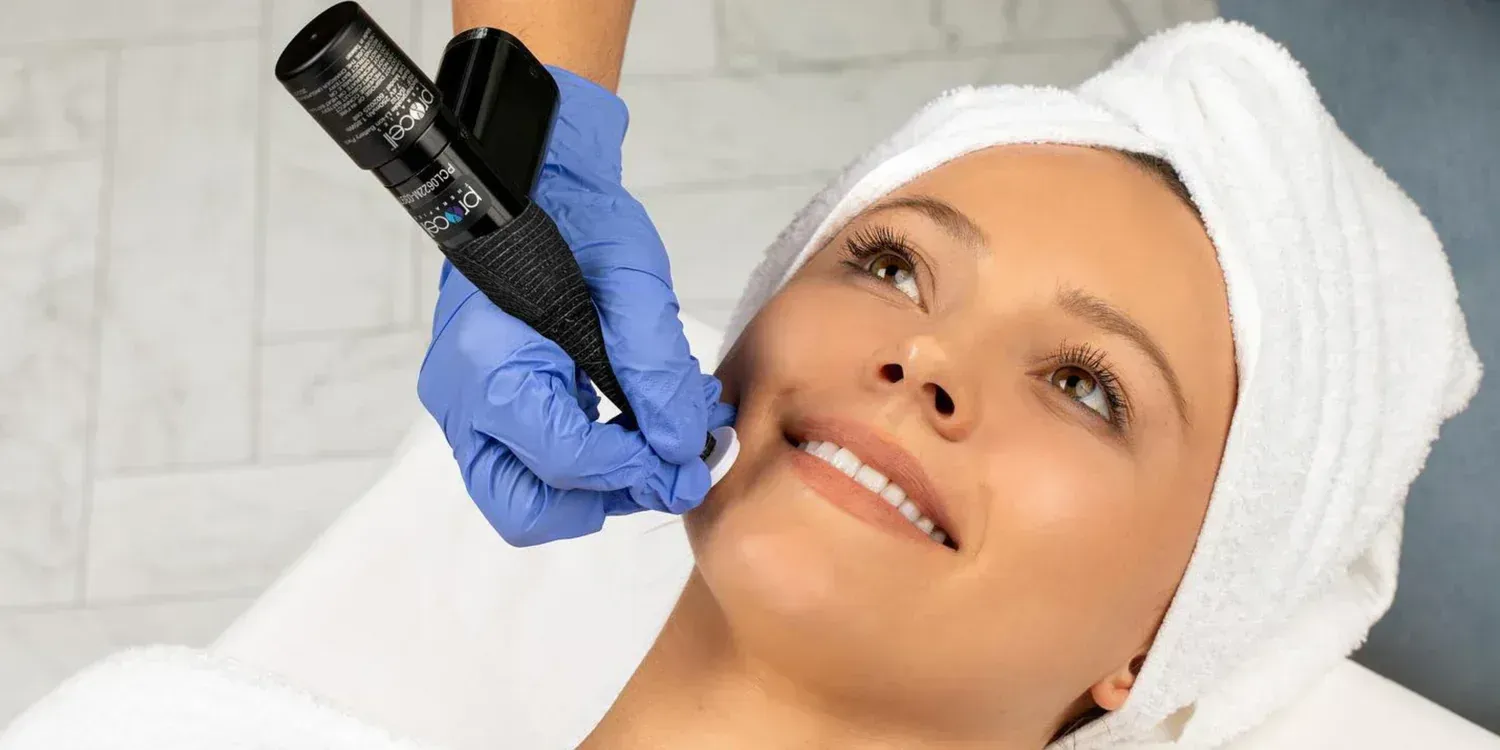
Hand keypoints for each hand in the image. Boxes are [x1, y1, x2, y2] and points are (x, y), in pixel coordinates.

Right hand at [418, 67, 734, 545]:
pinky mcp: (486, 405)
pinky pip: (528, 462)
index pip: (567, 462)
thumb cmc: (577, 219)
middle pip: (525, 507)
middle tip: (666, 472)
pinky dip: (585, 460)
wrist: (537, 180)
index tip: (689, 463)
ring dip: (598, 487)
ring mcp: (467, 407)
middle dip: (604, 501)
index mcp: (491, 368)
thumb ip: (657, 372)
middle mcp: (463, 400)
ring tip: (663, 444)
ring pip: (523, 495)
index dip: (636, 473)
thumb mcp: (633, 284)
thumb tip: (680, 448)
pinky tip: (639, 424)